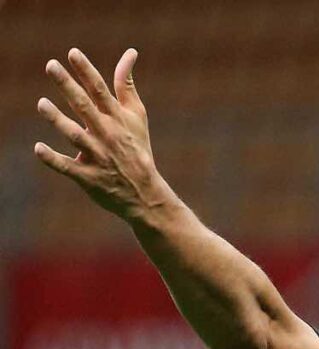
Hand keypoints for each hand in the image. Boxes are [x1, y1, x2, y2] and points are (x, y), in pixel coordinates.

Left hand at [34, 48, 172, 223]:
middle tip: (51, 66)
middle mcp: (107, 135)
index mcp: (117, 119)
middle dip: (68, 86)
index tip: (73, 53)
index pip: (100, 91)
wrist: (145, 192)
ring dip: (58, 120)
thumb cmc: (137, 148)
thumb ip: (127, 84)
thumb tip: (130, 52)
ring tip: (41, 104)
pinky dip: (53, 159)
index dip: (87, 72)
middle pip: (84, 107)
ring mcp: (97, 156)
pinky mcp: (88, 177)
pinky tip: (38, 148)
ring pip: (75, 136)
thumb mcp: (136, 115)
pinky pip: (68, 167)